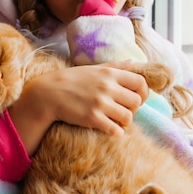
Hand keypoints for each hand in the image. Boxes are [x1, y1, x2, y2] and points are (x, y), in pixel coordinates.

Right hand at [9, 62, 148, 154]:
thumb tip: (132, 62)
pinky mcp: (92, 118)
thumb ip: (115, 66)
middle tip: (123, 110)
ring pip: (128, 117)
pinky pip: (115, 129)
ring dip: (124, 121)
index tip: (138, 99)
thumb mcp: (93, 68)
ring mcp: (100, 103)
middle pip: (137, 102)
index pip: (140, 82)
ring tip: (116, 120)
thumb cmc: (71, 80)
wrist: (48, 94)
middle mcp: (107, 87)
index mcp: (110, 73)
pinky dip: (116, 131)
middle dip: (133, 109)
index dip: (144, 93)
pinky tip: (110, 128)